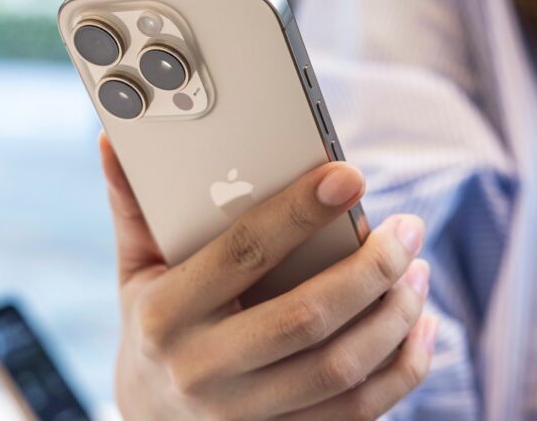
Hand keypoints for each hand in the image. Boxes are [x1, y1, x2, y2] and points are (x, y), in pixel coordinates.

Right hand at [99, 133, 437, 419]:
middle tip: (407, 229)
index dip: (298, 213)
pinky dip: (403, 368)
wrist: (149, 419)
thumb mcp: (135, 272)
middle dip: (370, 269)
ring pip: (340, 368)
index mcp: (165, 315)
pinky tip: (422, 326)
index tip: (348, 177)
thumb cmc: (150, 328)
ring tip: (418, 270)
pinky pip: (358, 411)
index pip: (241, 254)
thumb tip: (114, 142)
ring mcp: (245, 413)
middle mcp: (203, 369)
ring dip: (393, 316)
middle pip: (305, 318)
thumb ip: (133, 208)